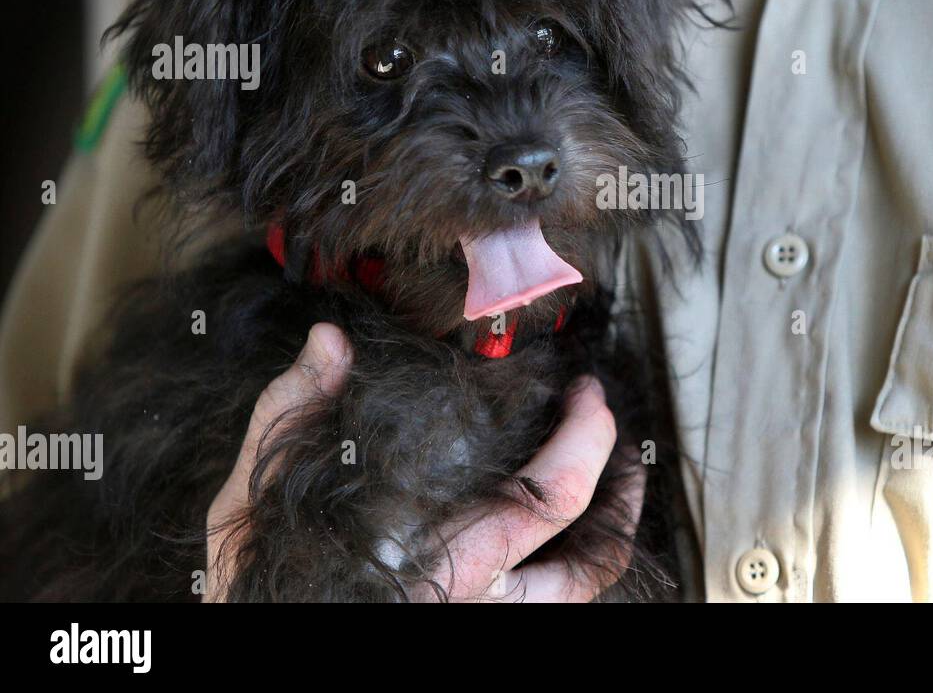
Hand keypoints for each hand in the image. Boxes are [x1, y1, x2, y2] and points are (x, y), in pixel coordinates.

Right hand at [203, 323, 640, 601]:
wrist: (246, 654)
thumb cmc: (256, 584)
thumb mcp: (255, 500)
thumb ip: (294, 412)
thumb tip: (331, 343)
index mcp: (445, 562)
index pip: (556, 497)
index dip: (591, 436)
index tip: (587, 393)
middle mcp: (478, 604)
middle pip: (595, 562)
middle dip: (622, 497)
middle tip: (616, 438)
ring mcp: (481, 622)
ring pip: (579, 594)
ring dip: (604, 537)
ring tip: (607, 487)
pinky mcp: (472, 627)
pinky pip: (549, 605)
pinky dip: (566, 564)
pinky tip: (552, 532)